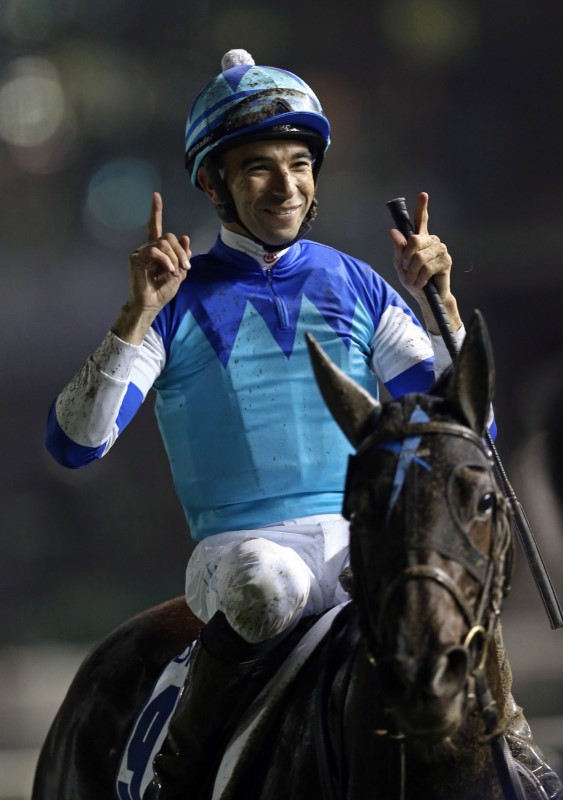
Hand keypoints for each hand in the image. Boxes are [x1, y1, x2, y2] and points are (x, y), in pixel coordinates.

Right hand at [128, 192, 190, 313]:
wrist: (152, 305)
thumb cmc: (162, 291)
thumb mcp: (180, 272)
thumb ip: (183, 256)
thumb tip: (185, 237)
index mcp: (157, 249)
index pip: (154, 226)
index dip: (155, 211)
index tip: (155, 195)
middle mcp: (147, 247)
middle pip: (168, 236)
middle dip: (181, 251)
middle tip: (186, 268)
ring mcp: (141, 252)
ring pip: (163, 243)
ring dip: (175, 258)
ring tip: (176, 272)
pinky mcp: (136, 259)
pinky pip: (155, 252)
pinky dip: (166, 260)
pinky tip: (170, 271)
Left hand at [389, 192, 460, 331]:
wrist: (426, 297)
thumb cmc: (413, 279)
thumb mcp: (400, 265)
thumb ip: (398, 249)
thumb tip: (393, 232)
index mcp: (420, 239)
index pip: (420, 220)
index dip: (422, 207)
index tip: (423, 195)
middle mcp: (431, 240)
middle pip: (414, 240)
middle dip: (406, 258)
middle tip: (407, 270)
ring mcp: (440, 249)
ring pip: (419, 256)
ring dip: (413, 272)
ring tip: (415, 279)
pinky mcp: (446, 260)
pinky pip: (427, 267)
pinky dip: (420, 278)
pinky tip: (422, 283)